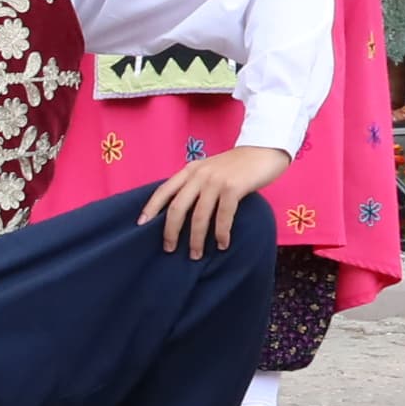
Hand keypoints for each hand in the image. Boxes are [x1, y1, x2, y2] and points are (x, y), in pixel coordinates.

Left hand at [139, 143, 292, 259]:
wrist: (265, 150)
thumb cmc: (237, 166)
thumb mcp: (210, 170)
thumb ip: (196, 185)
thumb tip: (181, 212)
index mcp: (190, 170)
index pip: (163, 190)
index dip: (150, 208)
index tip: (140, 225)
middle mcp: (199, 174)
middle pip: (177, 208)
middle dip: (171, 232)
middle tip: (170, 250)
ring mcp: (216, 181)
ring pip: (199, 216)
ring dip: (196, 239)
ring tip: (196, 255)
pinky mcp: (233, 187)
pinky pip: (223, 216)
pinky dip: (221, 233)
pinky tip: (222, 244)